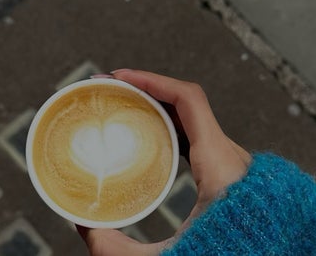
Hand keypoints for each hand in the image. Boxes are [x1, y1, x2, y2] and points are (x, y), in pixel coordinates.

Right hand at [77, 70, 251, 254]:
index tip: (120, 77)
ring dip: (158, 108)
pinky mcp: (228, 176)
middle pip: (186, 105)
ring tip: (124, 107)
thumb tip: (84, 227)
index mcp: (220, 164)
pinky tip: (149, 137)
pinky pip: (198, 139)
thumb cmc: (231, 252)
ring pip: (193, 121)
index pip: (189, 100)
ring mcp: (231, 164)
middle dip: (146, 91)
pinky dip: (171, 129)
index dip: (153, 81)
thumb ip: (120, 249)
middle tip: (110, 90)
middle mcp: (229, 157)